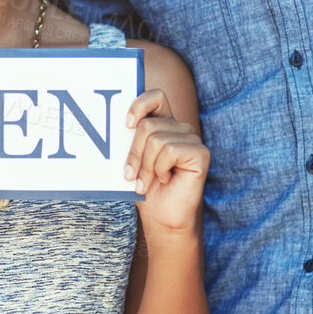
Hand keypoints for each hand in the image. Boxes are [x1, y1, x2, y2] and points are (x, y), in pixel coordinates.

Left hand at [121, 88, 208, 234]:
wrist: (161, 217)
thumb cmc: (145, 187)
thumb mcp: (132, 158)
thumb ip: (129, 138)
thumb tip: (111, 125)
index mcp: (164, 124)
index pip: (156, 96)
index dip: (140, 105)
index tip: (126, 125)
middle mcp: (180, 128)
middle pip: (148, 125)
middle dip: (134, 153)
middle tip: (131, 175)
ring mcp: (192, 140)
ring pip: (156, 140)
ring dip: (145, 166)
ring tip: (148, 181)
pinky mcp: (201, 153)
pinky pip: (170, 151)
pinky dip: (160, 170)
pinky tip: (166, 180)